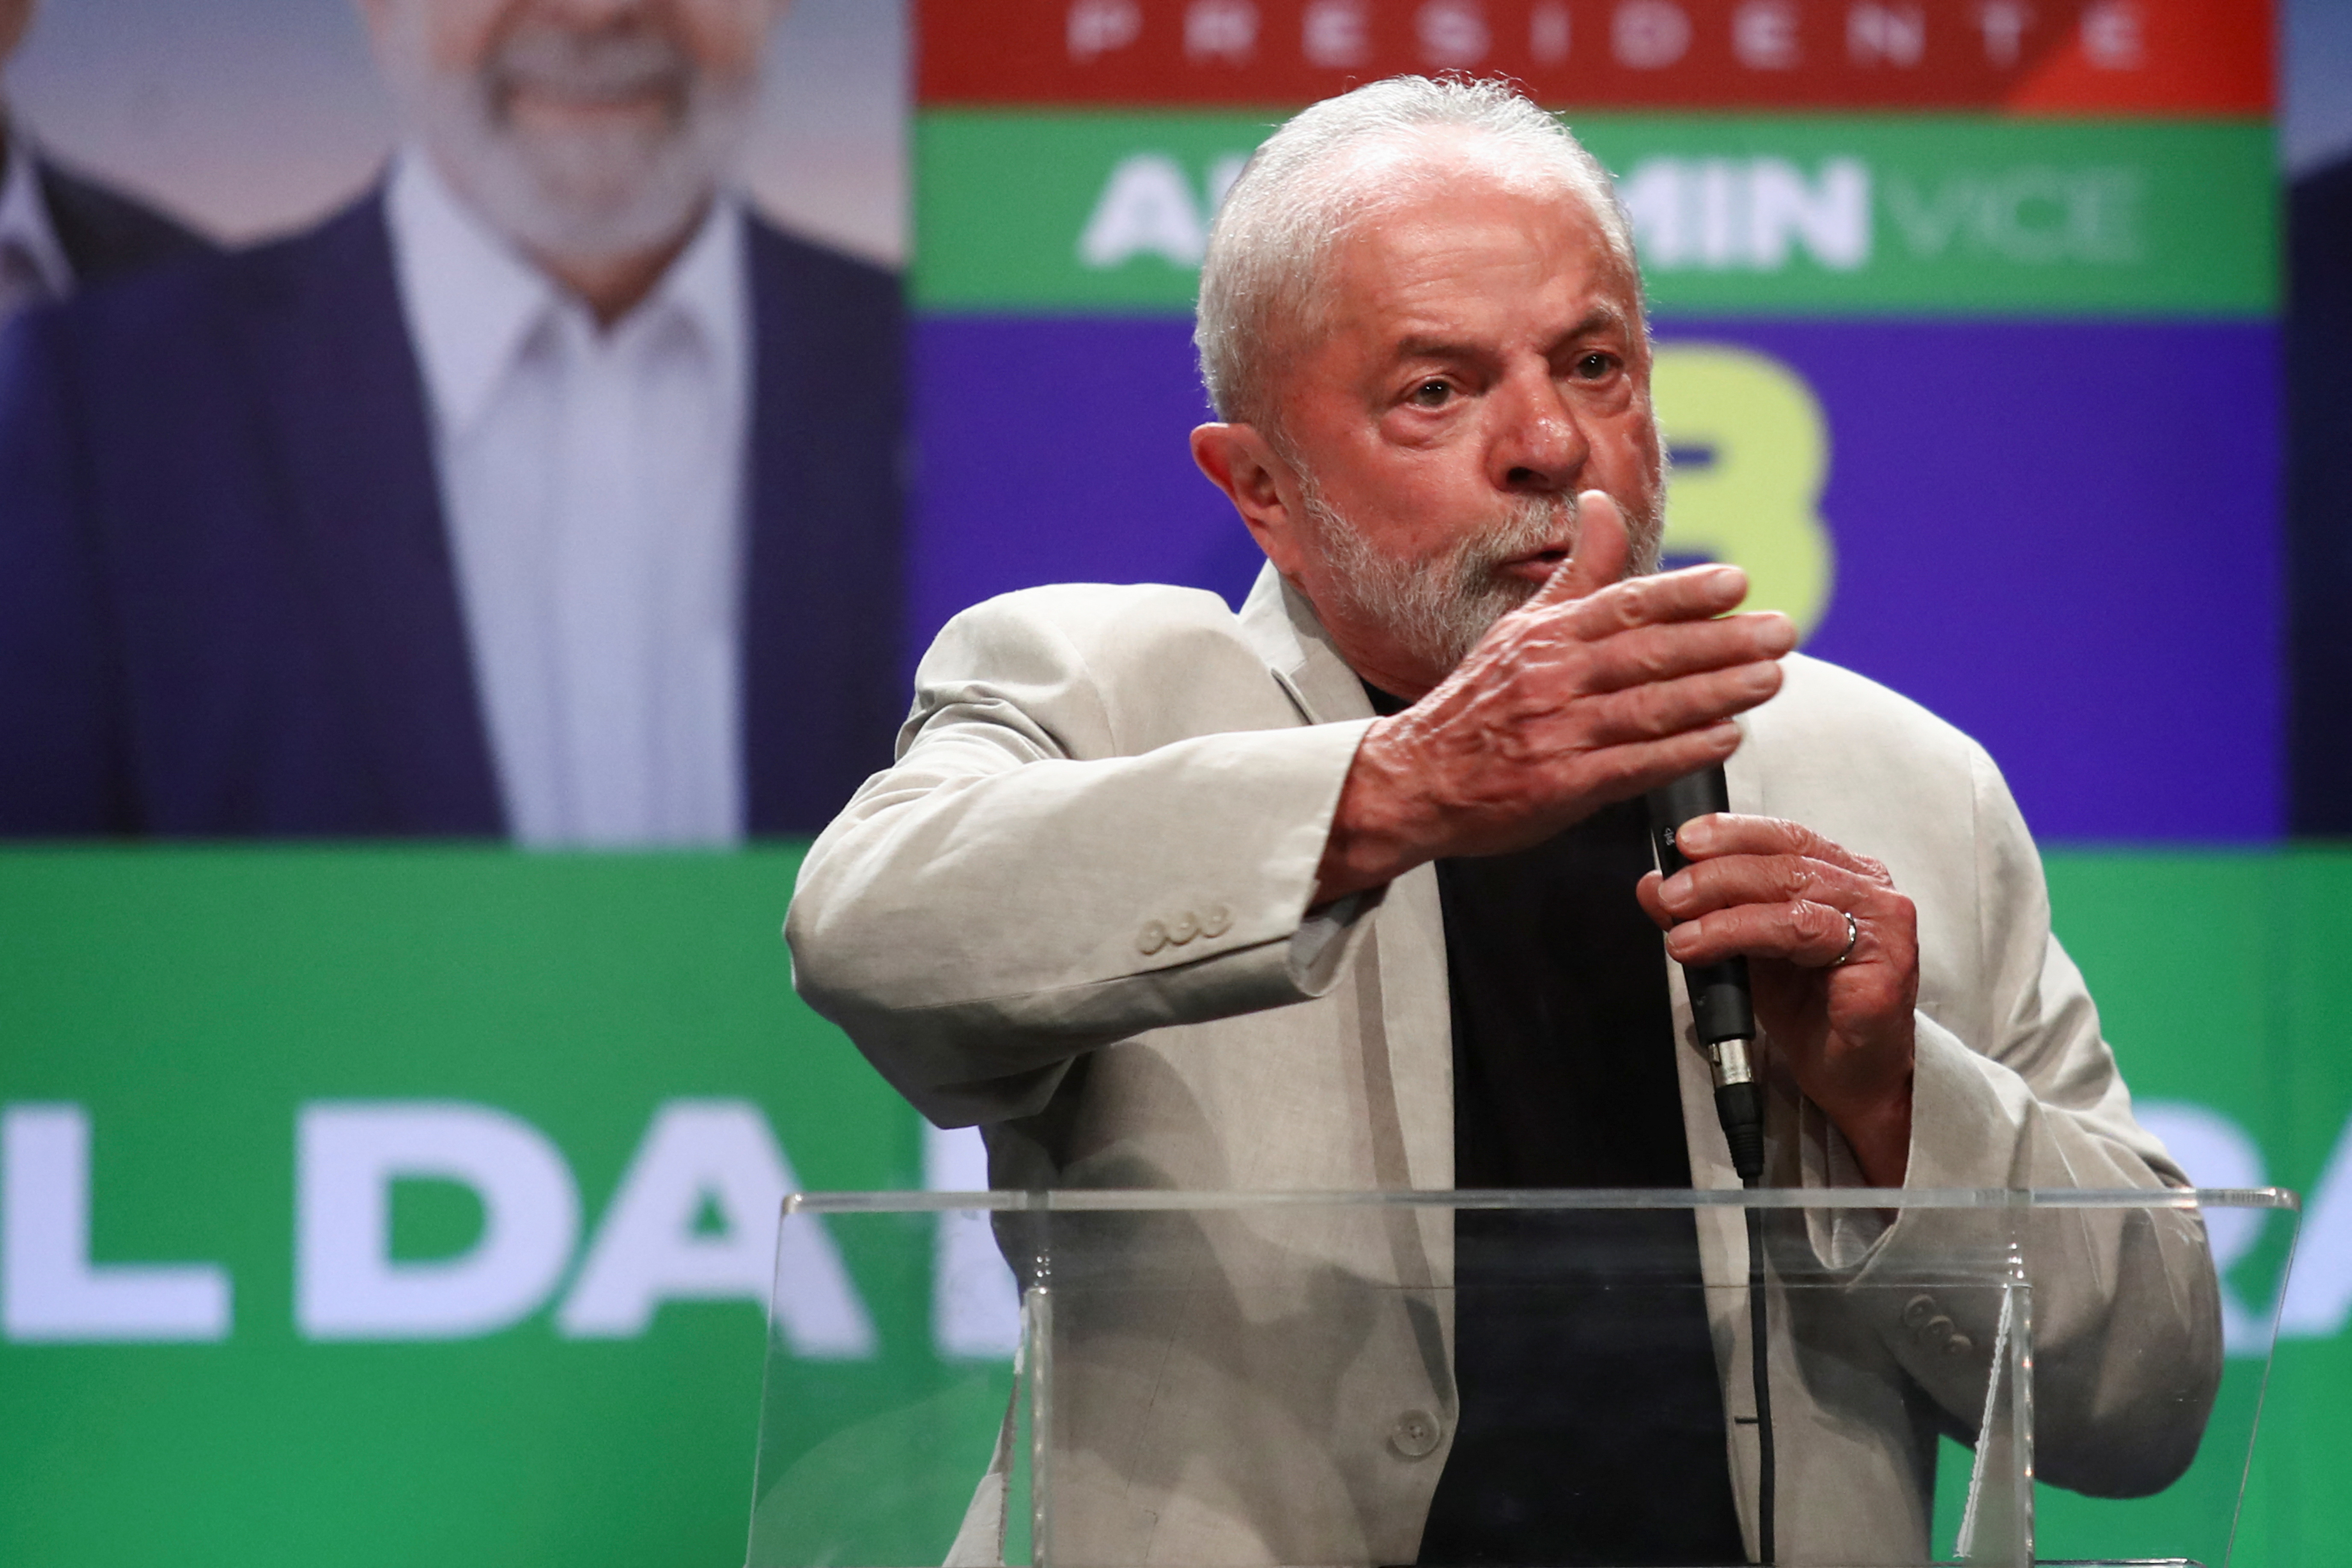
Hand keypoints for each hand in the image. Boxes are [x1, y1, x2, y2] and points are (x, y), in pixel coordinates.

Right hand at [1314, 490, 1796, 897]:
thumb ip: (1576, 573)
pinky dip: (1682, 751)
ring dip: (1717, 692)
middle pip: (1649, 654)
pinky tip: (1726, 737)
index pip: (1624, 604)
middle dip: (1722, 642)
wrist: (1414, 781)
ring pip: (1649, 707)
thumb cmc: (1479, 705)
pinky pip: (1632, 765)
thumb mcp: (1520, 630)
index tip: (1737, 583)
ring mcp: (1554, 734)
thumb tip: (1600, 501)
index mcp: (1544, 637)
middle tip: (1780, 632)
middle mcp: (1549, 679)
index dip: (1684, 593)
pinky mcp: (1558, 787)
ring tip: (1771, 678)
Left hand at [1635, 814, 1918, 1184]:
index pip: (1786, 836)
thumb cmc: (1810, 1011)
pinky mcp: (1883, 967)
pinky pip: (1803, 933)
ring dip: (1722, 906)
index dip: (1732, 831)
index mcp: (1845, 876)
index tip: (1682, 839)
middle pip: (1786, 859)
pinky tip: (1707, 945)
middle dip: (1716, 871)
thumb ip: (1707, 913)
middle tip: (1670, 892)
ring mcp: (1884, 928)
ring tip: (1680, 930)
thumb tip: (1654, 885)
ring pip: (1791, 892)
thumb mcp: (1746, 952)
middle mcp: (1871, 893)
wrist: (1850, 1077)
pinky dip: (1744, 934)